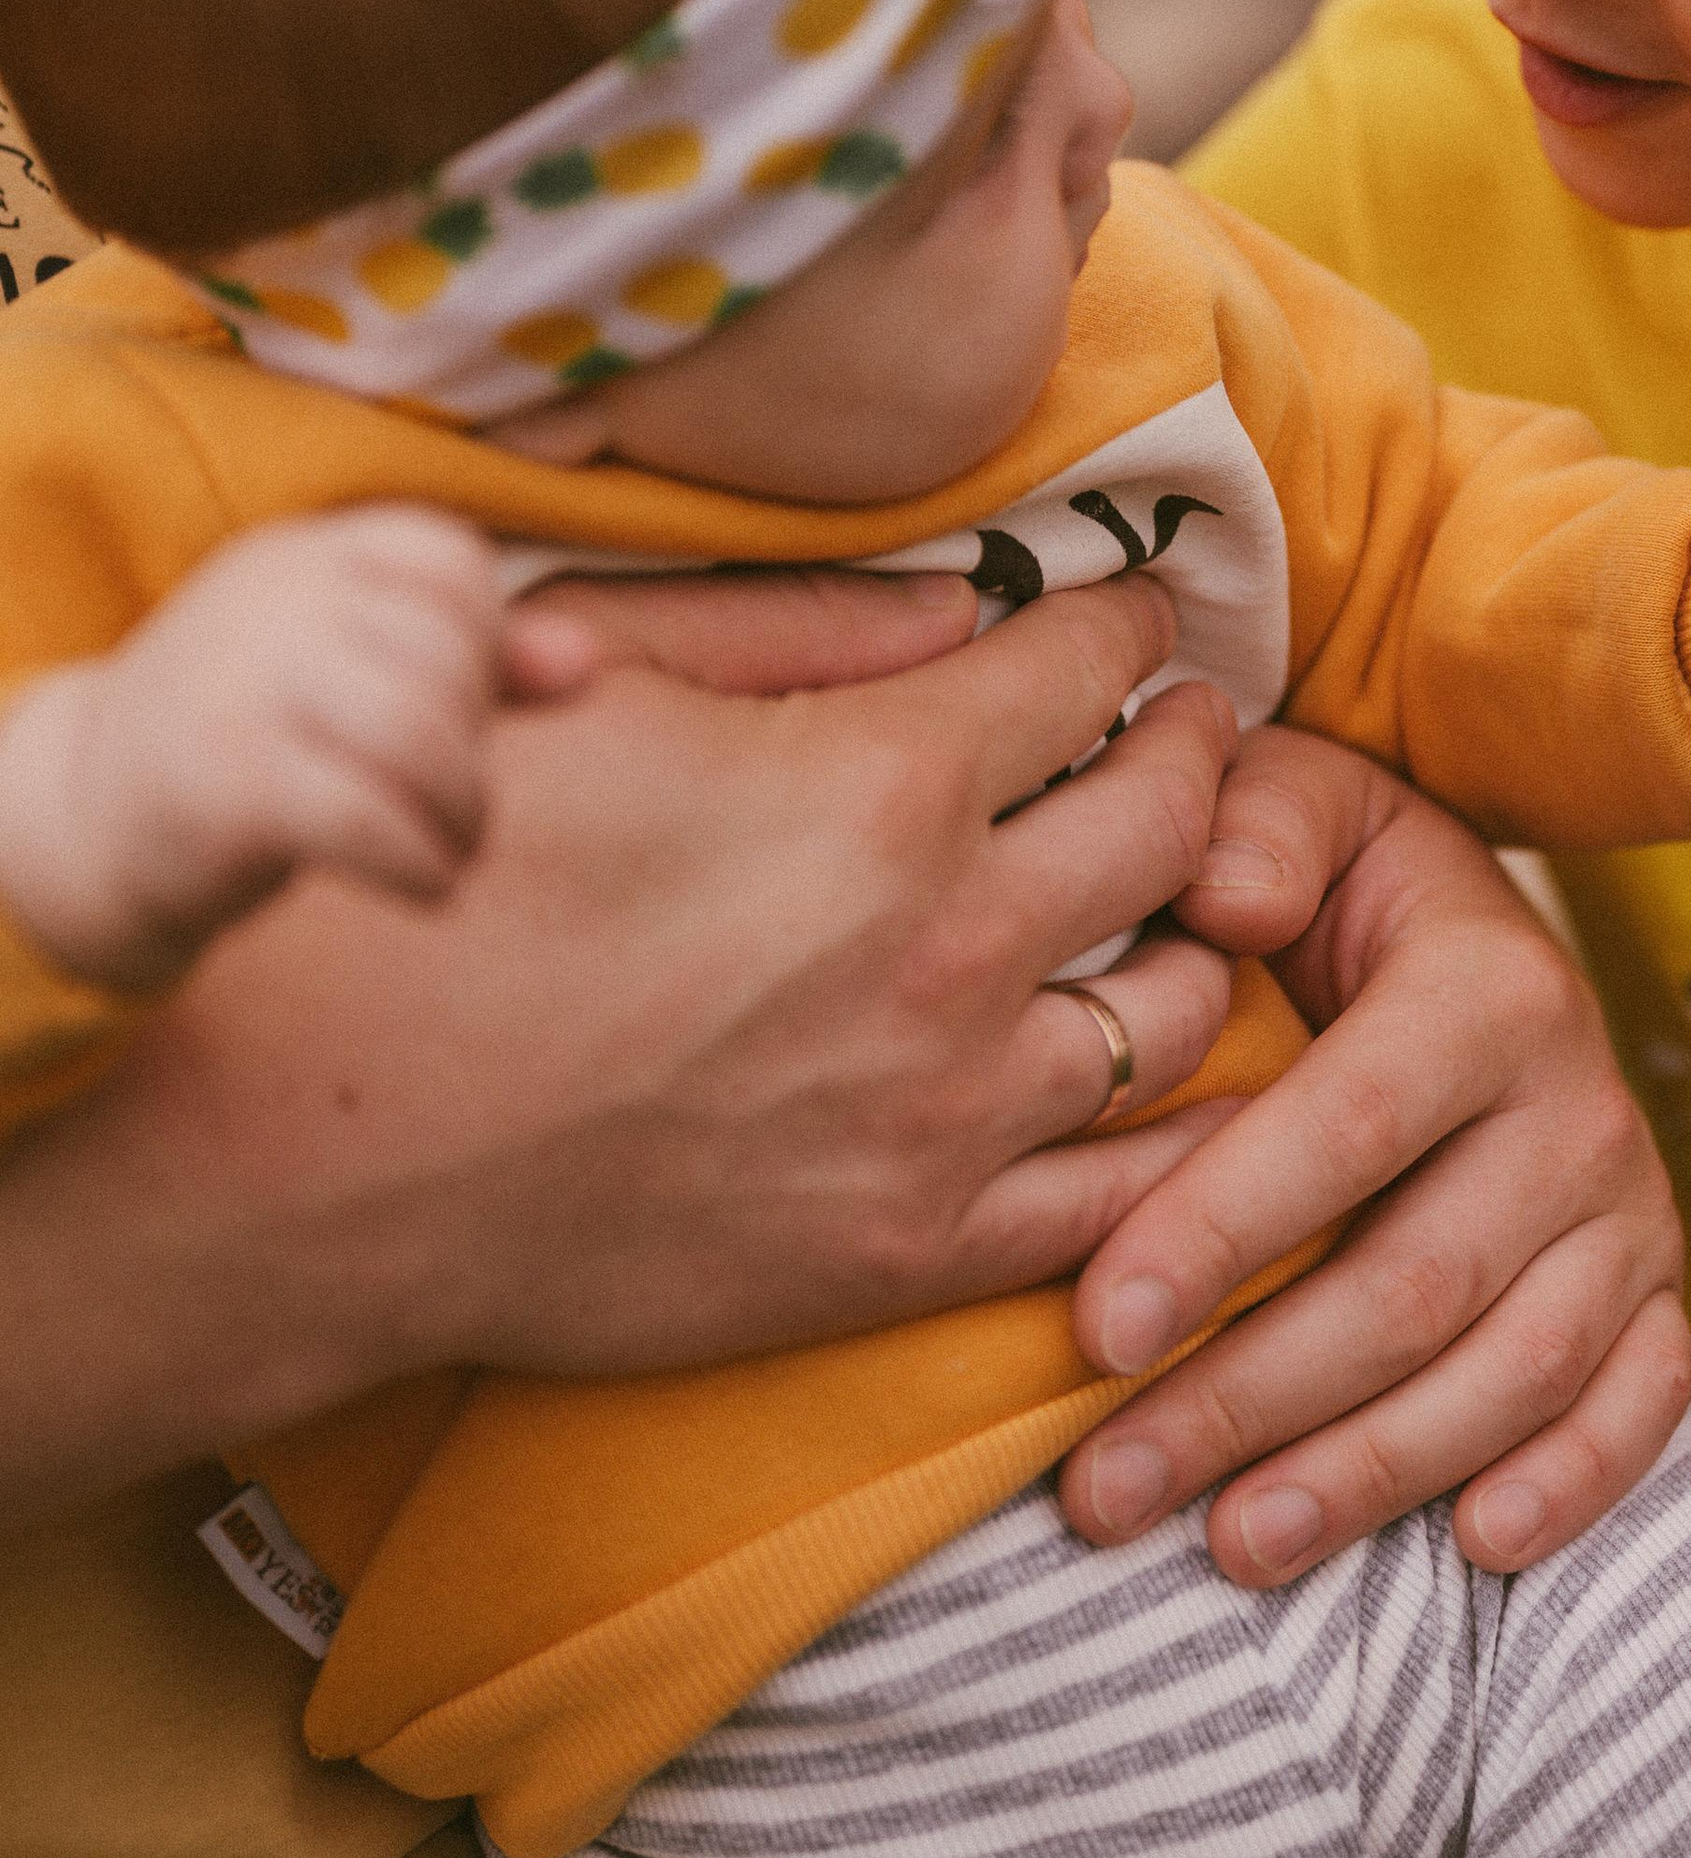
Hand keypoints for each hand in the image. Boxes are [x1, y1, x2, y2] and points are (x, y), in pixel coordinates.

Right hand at [0, 505, 593, 997]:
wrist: (87, 813)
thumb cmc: (253, 735)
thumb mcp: (359, 674)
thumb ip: (480, 663)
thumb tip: (587, 661)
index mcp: (306, 557)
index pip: (446, 556)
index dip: (485, 637)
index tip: (459, 705)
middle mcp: (272, 605)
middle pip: (443, 655)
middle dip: (476, 745)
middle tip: (455, 804)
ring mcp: (241, 690)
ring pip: (416, 734)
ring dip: (463, 812)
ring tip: (449, 848)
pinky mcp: (225, 784)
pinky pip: (367, 819)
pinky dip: (423, 865)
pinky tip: (424, 887)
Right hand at [0, 570, 1253, 1508]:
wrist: (320, 1161)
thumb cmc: (431, 892)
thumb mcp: (585, 684)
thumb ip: (797, 630)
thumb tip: (968, 607)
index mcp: (882, 784)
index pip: (1085, 669)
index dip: (1128, 625)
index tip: (1138, 617)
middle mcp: (955, 945)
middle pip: (1175, 822)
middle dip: (1203, 753)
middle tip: (1193, 730)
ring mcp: (949, 1112)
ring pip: (1184, 1006)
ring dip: (1201, 933)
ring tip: (1183, 900)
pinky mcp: (917, 1250)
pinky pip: (1131, 1190)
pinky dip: (1192, 1129)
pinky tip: (1197, 1087)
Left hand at [1057, 726, 1690, 1585]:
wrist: (1458, 925)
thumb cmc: (1328, 886)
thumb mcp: (1287, 809)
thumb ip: (1246, 829)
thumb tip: (1226, 892)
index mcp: (1487, 985)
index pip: (1346, 1131)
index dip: (1219, 1236)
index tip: (1094, 1331)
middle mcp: (1580, 1103)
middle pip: (1415, 1286)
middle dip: (1250, 1399)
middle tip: (1104, 1489)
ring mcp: (1631, 1207)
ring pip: (1512, 1372)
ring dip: (1370, 1475)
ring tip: (1231, 1545)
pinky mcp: (1658, 1287)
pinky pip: (1643, 1404)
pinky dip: (1572, 1485)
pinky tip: (1474, 1546)